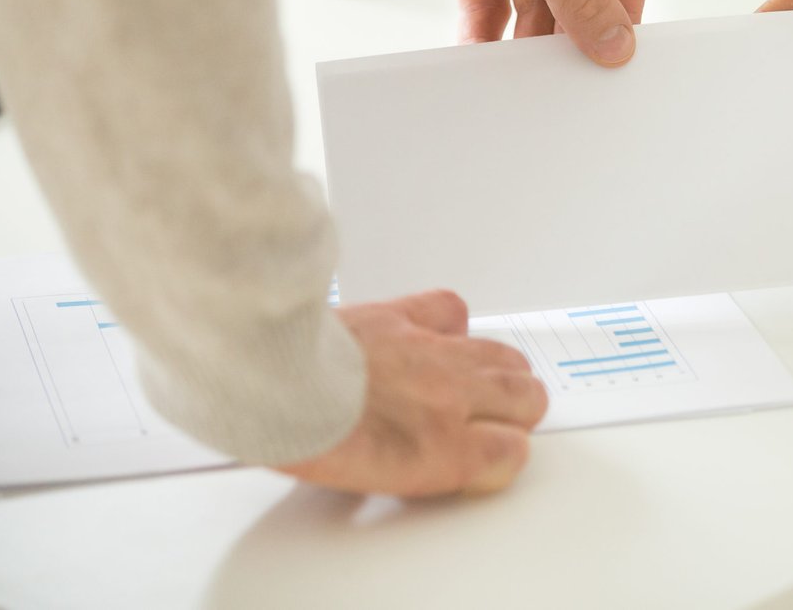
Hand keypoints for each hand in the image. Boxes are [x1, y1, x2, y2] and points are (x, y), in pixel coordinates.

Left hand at [279, 290, 547, 496]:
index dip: (499, 457)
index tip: (482, 459)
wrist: (264, 381)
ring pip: (506, 357)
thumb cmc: (298, 435)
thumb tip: (433, 459)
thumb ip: (417, 467)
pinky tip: (436, 338)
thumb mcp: (363, 482)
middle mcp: (450, 400)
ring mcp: (434, 353)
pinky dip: (450, 325)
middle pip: (527, 399)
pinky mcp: (405, 316)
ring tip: (477, 383)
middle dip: (514, 413)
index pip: (512, 453)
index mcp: (441, 451)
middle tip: (489, 421)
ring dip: (499, 372)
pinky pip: (453, 310)